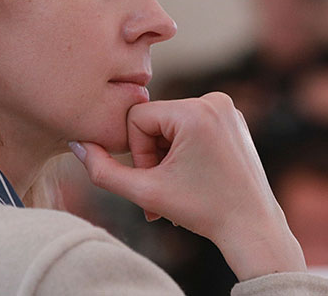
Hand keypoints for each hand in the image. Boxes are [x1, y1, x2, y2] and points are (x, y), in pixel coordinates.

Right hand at [70, 92, 305, 279]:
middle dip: (152, 155)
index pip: (136, 118)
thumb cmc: (202, 211)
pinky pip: (190, 124)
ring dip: (167, 155)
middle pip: (154, 120)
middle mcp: (214, 100)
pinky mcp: (232, 117)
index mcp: (195, 111)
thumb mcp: (145, 192)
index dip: (137, 152)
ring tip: (179, 185)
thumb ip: (103, 170)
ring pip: (170, 124)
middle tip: (166, 188)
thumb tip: (75, 143)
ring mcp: (226, 107)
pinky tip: (194, 175)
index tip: (156, 178)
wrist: (252, 226)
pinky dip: (185, 149)